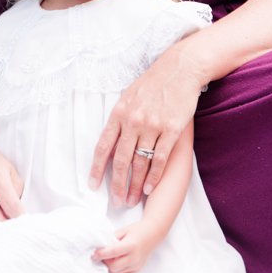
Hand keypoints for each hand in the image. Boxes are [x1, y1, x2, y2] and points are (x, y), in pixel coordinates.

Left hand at [88, 46, 202, 206]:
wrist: (178, 70)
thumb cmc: (152, 84)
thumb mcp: (128, 97)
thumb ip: (119, 119)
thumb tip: (111, 141)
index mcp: (118, 113)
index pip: (103, 146)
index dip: (97, 168)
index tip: (92, 185)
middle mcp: (133, 121)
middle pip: (121, 160)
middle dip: (117, 184)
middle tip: (116, 202)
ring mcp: (152, 126)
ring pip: (140, 163)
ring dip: (135, 184)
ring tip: (132, 199)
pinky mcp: (171, 130)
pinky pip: (160, 159)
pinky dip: (154, 176)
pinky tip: (150, 188)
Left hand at [92, 221, 158, 272]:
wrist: (152, 234)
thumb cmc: (137, 231)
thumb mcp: (122, 230)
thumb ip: (111, 239)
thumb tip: (100, 246)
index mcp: (130, 245)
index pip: (113, 252)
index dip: (101, 254)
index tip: (93, 254)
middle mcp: (135, 258)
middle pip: (114, 266)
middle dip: (105, 261)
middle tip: (101, 255)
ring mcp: (137, 265)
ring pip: (117, 272)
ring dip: (110, 266)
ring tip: (109, 257)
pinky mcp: (138, 269)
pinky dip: (116, 271)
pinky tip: (115, 262)